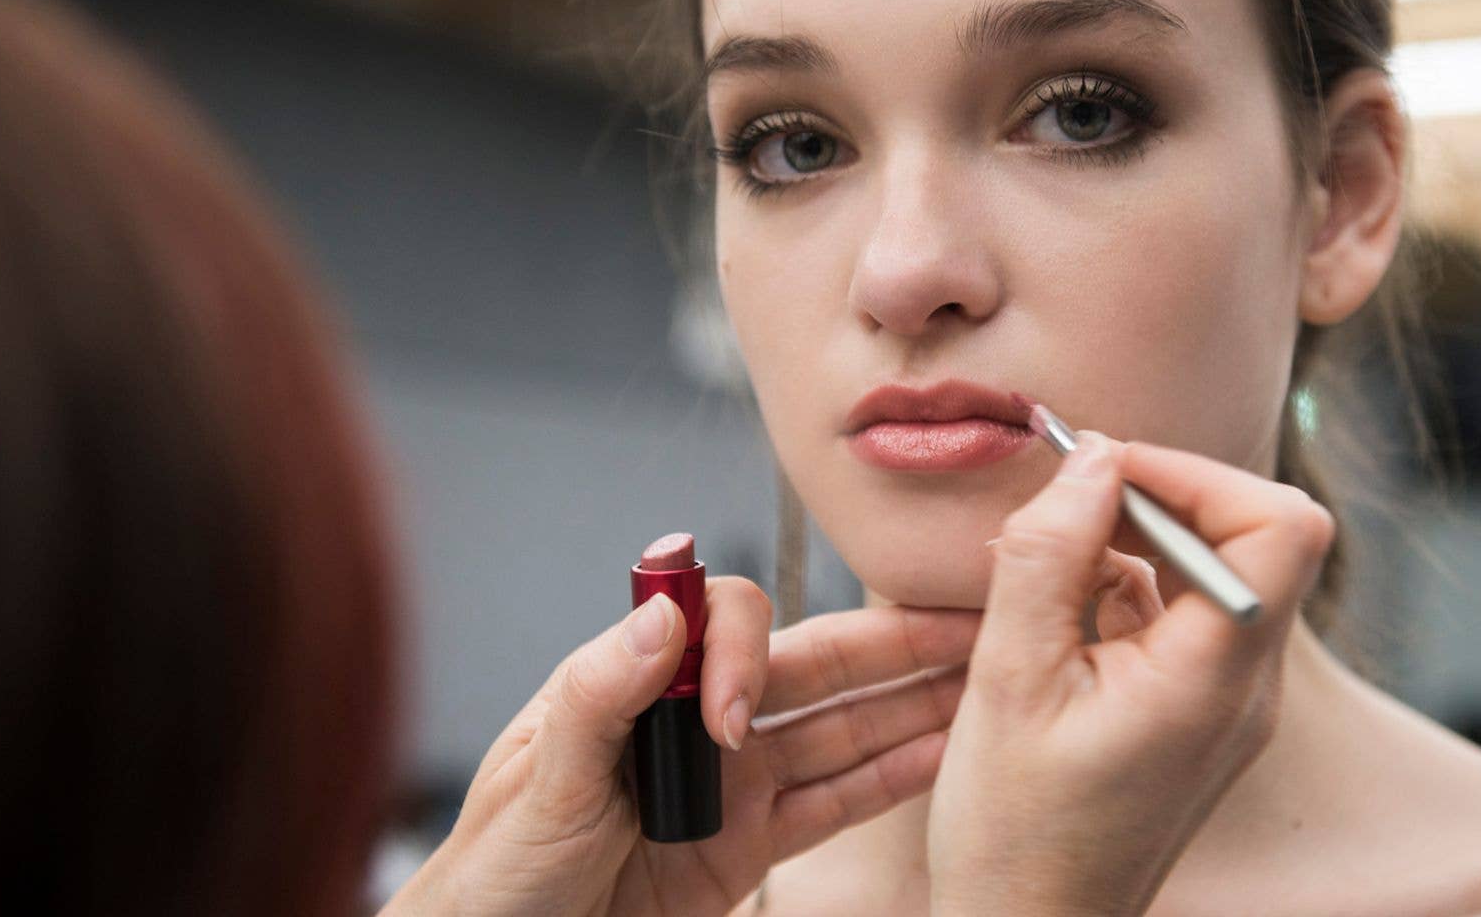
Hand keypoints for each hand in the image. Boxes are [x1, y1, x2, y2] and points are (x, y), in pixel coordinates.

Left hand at [384, 578, 978, 916]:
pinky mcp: (753, 846)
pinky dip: (892, 781)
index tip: (730, 719)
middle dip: (890, 642)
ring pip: (841, 730)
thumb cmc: (497, 868)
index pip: (724, 625)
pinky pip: (834, 804)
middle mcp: (698, 719)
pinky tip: (944, 754)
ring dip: (912, 706)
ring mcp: (733, 782)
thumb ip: (600, 695)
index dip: (747, 655)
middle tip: (965, 621)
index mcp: (642, 681)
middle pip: (813, 664)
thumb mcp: (541, 781)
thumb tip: (662, 612)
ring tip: (983, 680)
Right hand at [928, 434, 1333, 915]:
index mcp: (1213, 679)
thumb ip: (1049, 557)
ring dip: (1132, 542)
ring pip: (1212, 571)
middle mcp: (1245, 688)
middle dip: (1156, 498)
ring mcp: (1228, 704)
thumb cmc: (1014, 831)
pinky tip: (1054, 612)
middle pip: (1251, 536)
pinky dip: (1124, 589)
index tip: (1106, 470)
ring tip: (1040, 566)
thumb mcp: (1008, 680)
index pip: (1280, 526)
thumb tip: (1091, 456)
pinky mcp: (1199, 715)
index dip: (1197, 474)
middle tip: (1064, 506)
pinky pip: (1182, 616)